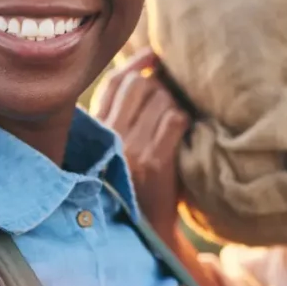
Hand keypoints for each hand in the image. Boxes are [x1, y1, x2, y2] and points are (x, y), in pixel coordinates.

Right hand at [97, 52, 190, 237]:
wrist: (145, 231)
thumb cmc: (138, 184)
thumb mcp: (119, 147)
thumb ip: (125, 113)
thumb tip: (147, 68)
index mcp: (95, 132)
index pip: (114, 84)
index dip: (136, 64)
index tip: (154, 54)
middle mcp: (107, 137)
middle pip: (140, 85)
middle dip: (162, 84)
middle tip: (176, 96)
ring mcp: (129, 149)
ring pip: (160, 99)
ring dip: (177, 103)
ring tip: (181, 119)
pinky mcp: (154, 162)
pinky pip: (175, 120)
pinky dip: (187, 120)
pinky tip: (191, 131)